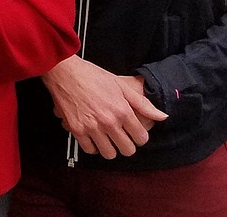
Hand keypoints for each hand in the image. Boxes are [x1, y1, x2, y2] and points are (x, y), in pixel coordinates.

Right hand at [42, 54, 167, 158]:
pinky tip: (93, 136)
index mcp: (122, 111)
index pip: (141, 138)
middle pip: (127, 150)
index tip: (134, 132)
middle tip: (121, 136)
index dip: (140, 136)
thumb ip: (143, 104)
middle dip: (127, 144)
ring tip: (107, 138)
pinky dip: (93, 146)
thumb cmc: (92, 75)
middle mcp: (108, 122)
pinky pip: (90, 150)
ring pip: (109, 154)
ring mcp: (92, 127)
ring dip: (110, 148)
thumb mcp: (121, 85)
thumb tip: (162, 117)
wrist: (64, 71)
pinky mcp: (76, 129)